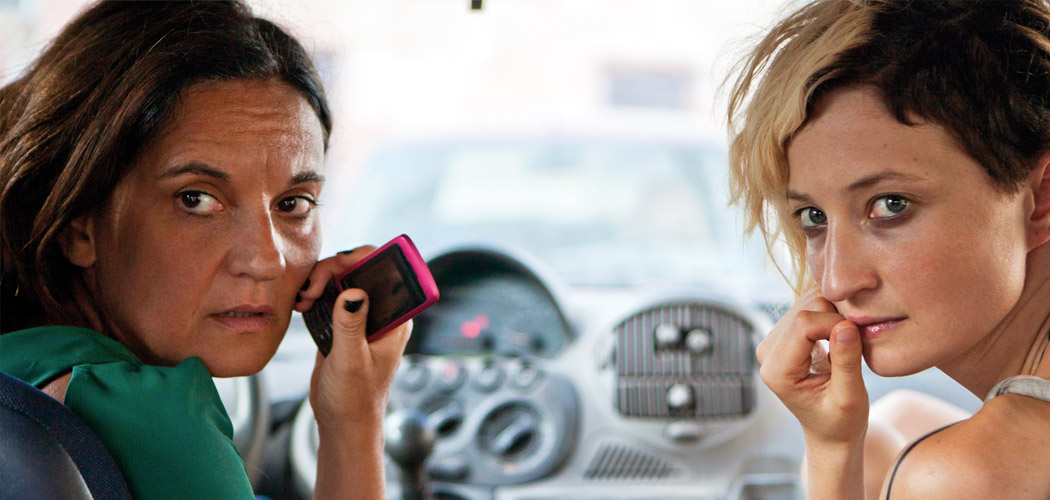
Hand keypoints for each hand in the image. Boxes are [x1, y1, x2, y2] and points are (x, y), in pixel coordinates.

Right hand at [297, 247, 412, 431]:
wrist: (342, 425)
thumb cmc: (355, 401)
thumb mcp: (352, 362)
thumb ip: (351, 327)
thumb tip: (354, 292)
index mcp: (395, 320)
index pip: (388, 272)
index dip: (364, 258)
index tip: (339, 263)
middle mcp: (381, 315)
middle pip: (360, 270)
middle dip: (334, 270)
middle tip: (312, 286)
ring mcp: (360, 318)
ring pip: (343, 281)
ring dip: (320, 281)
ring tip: (304, 298)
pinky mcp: (342, 325)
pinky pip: (330, 296)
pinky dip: (314, 294)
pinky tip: (302, 303)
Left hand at [756, 288, 867, 445]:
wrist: (829, 430)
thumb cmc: (841, 421)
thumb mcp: (850, 397)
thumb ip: (847, 362)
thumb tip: (846, 326)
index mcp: (777, 371)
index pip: (804, 324)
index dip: (836, 324)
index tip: (858, 340)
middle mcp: (767, 352)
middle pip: (806, 308)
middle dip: (837, 318)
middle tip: (856, 343)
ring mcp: (773, 340)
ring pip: (809, 301)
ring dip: (835, 315)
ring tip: (849, 343)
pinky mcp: (785, 333)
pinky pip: (810, 305)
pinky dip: (831, 314)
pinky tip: (840, 337)